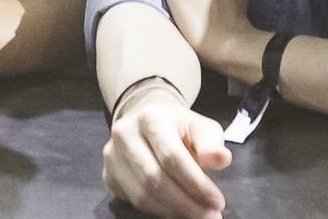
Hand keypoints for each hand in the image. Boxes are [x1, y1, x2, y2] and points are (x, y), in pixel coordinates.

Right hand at [102, 83, 230, 218]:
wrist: (145, 123)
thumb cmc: (178, 128)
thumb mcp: (200, 127)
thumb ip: (210, 142)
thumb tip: (220, 159)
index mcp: (150, 118)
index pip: (172, 157)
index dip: (195, 183)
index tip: (217, 202)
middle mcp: (124, 134)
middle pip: (154, 179)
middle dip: (185, 204)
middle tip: (210, 217)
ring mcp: (112, 156)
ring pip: (141, 194)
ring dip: (172, 211)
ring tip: (195, 216)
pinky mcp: (107, 175)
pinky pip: (132, 201)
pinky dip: (157, 211)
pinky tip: (175, 212)